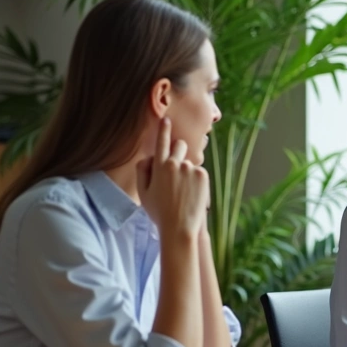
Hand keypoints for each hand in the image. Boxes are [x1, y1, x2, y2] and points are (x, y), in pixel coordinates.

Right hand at [138, 118, 209, 237]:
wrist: (180, 227)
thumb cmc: (158, 211)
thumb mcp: (143, 192)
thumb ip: (143, 171)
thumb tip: (149, 157)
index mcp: (159, 166)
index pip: (161, 142)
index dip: (163, 129)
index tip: (166, 119)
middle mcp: (176, 164)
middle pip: (180, 145)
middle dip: (178, 151)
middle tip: (176, 167)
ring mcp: (191, 169)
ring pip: (189, 162)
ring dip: (186, 171)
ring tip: (183, 191)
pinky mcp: (203, 175)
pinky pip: (198, 172)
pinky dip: (196, 179)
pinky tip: (192, 194)